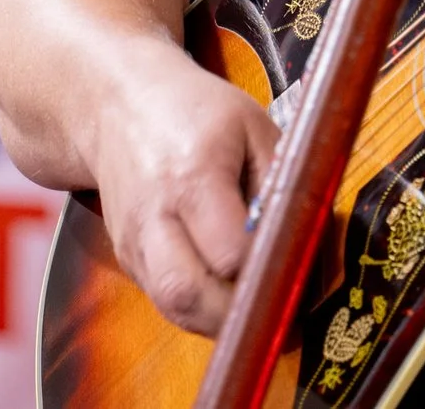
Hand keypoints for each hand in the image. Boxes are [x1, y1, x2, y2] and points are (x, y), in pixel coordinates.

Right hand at [86, 41, 279, 334]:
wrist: (122, 104)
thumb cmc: (197, 110)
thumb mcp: (255, 127)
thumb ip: (281, 183)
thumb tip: (302, 240)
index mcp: (192, 176)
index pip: (229, 252)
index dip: (265, 266)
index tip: (294, 263)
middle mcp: (153, 216)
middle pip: (187, 294)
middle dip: (237, 313)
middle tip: (277, 305)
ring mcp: (132, 241)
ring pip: (172, 307)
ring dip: (218, 318)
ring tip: (255, 303)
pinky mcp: (126, 256)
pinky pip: (164, 299)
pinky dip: (199, 305)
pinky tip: (226, 291)